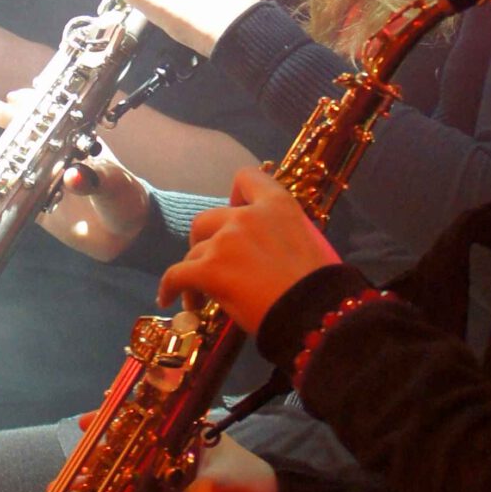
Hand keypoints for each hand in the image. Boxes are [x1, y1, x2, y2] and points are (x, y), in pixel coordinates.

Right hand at [0, 95, 150, 261]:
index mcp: (76, 143)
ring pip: (8, 164)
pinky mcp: (33, 206)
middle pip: (23, 134)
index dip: (32, 105)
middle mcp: (55, 158)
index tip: (13, 96)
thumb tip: (73, 177)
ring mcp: (42, 181)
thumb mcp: (114, 184)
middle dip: (1, 119)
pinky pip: (1, 197)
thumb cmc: (125, 198)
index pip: (51, 117)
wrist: (126, 235)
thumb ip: (93, 179)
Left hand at [158, 167, 341, 334]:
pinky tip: (168, 299)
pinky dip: (169, 287)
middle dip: (205, 241)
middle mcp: (247, 216)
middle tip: (212, 263)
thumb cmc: (322, 286)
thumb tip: (265, 248)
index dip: (236, 196)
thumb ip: (282, 232)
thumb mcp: (309, 242)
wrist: (316, 314)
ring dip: (194, 271)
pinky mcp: (209, 270)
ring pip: (194, 252)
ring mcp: (225, 242)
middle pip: (207, 220)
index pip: (246, 178)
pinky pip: (176, 275)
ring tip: (200, 299)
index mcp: (277, 204)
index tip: (236, 215)